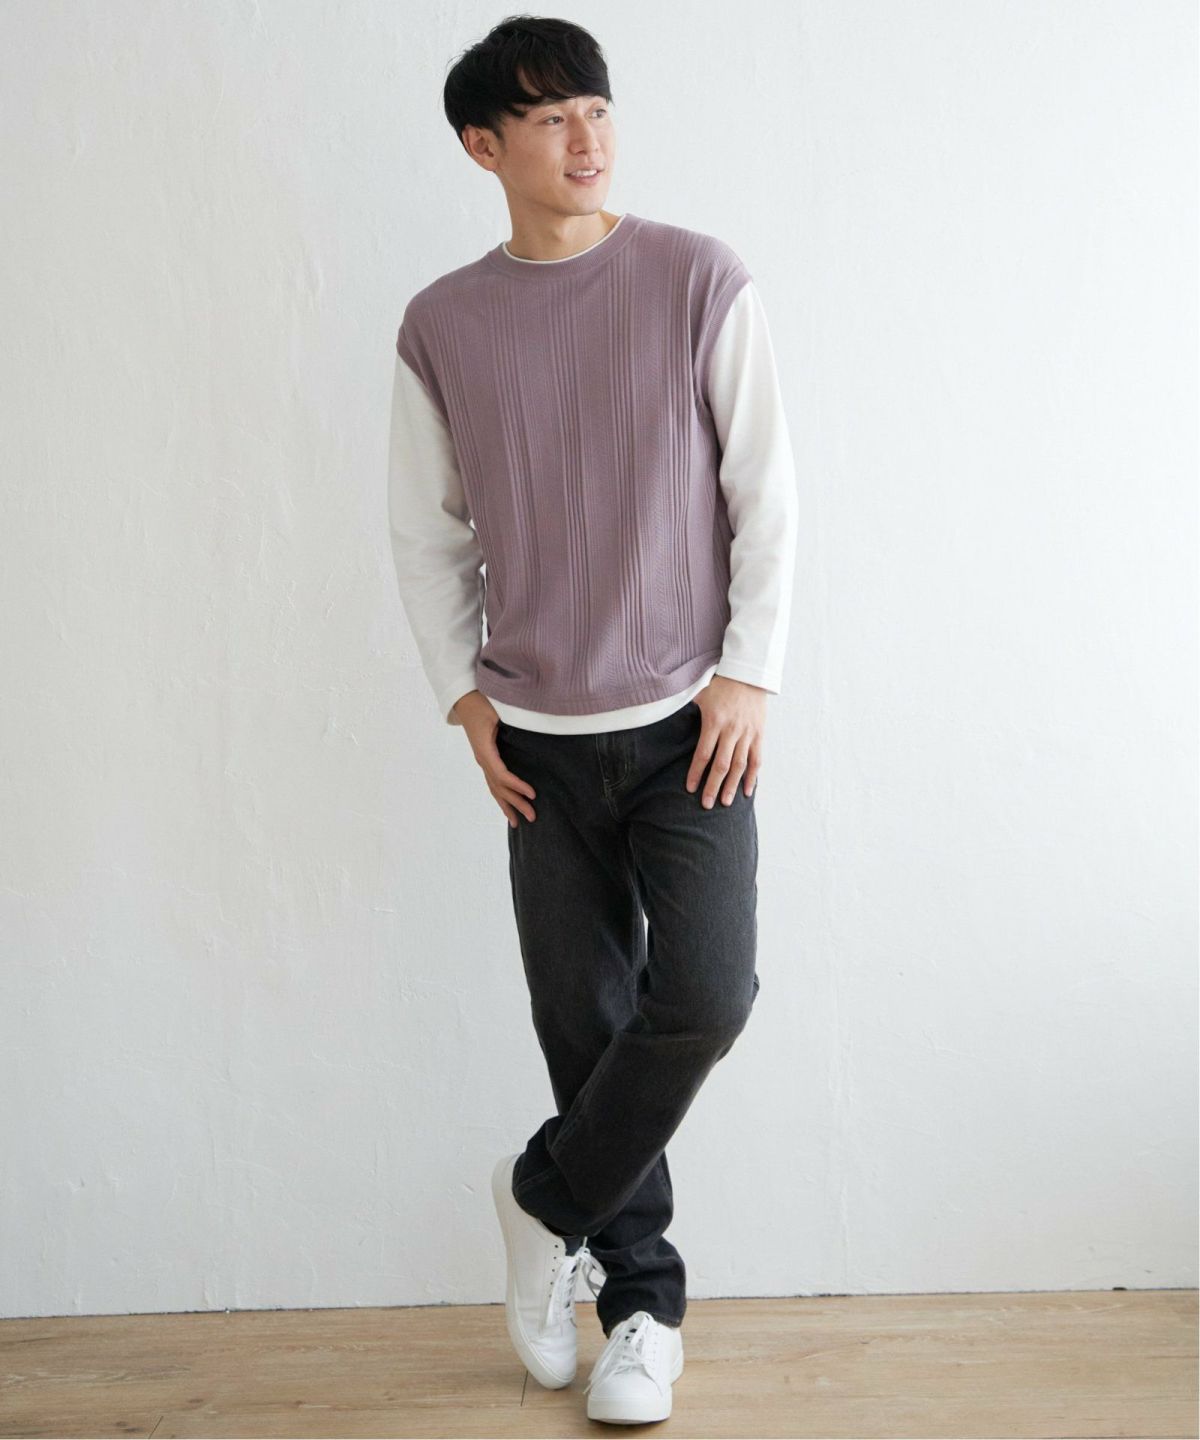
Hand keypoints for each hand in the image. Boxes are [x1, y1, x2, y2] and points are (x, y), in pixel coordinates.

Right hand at [453, 690, 536, 827]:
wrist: (465, 699)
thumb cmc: (483, 702)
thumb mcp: (497, 711)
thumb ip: (513, 721)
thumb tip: (533, 727)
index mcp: (485, 749)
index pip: (501, 774)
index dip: (517, 786)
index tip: (533, 794)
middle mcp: (482, 759)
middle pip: (499, 787)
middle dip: (516, 803)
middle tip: (533, 817)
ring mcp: (482, 760)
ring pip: (494, 789)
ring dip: (507, 806)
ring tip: (518, 823)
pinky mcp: (485, 759)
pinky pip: (492, 782)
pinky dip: (501, 796)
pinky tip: (507, 807)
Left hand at [686, 676, 766, 806]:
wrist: (749, 672)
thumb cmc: (721, 682)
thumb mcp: (699, 692)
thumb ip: (683, 704)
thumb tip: (659, 710)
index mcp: (714, 721)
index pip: (703, 754)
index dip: (696, 773)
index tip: (689, 788)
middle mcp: (731, 730)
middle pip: (721, 764)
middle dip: (713, 786)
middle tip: (707, 805)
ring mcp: (747, 733)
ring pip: (740, 765)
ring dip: (732, 786)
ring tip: (725, 803)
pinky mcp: (759, 734)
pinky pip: (756, 759)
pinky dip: (752, 776)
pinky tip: (746, 791)